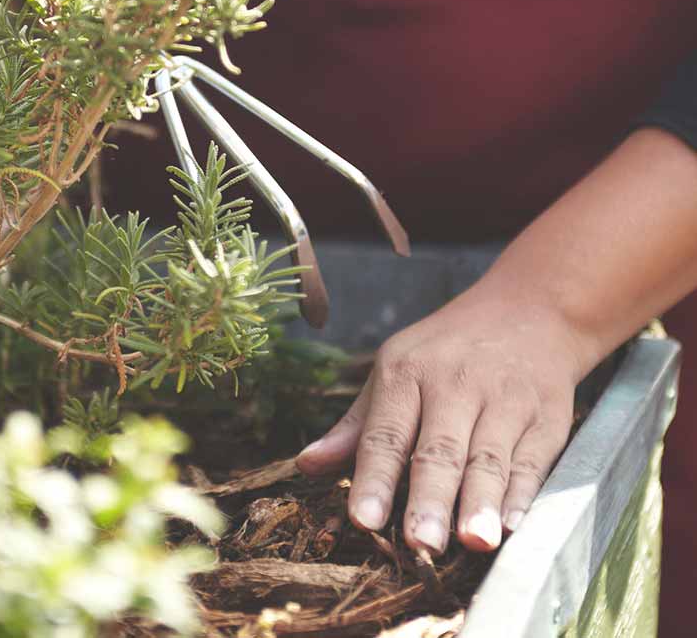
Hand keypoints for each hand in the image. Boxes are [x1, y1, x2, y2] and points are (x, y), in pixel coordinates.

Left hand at [296, 289, 582, 552]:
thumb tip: (306, 466)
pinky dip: (523, 493)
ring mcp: (504, 399)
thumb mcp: (396, 369)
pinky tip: (513, 524)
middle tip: (420, 543)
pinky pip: (531, 460)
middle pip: (439, 449)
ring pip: (488, 458)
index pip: (386, 433)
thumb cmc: (447, 350)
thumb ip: (357, 425)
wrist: (528, 309)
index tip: (363, 519)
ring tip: (473, 542)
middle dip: (429, 496)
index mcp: (407, 372)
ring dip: (480, 501)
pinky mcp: (547, 416)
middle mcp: (454, 383)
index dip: (375, 478)